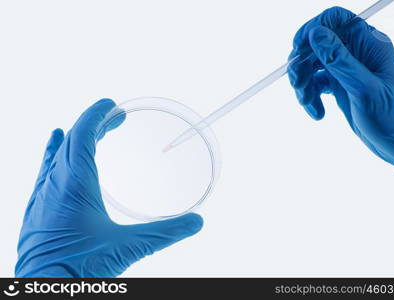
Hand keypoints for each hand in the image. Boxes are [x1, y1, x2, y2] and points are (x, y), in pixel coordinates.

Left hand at [15, 99, 202, 276]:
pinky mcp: (35, 211)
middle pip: (72, 140)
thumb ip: (164, 234)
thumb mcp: (126, 248)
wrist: (43, 294)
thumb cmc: (78, 270)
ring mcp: (41, 197)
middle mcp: (53, 184)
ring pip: (56, 155)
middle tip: (113, 118)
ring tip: (81, 128)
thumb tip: (196, 223)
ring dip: (73, 138)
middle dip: (93, 124)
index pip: (83, 135)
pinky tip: (53, 152)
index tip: (110, 104)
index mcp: (74, 184)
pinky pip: (44, 171)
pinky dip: (53, 155)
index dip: (97, 115)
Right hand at [288, 7, 393, 178]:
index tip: (298, 51)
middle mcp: (356, 53)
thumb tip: (316, 34)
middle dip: (302, 65)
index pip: (336, 20)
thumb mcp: (364, 89)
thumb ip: (339, 60)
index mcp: (369, 45)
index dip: (313, 29)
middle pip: (317, 44)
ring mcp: (347, 70)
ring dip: (303, 85)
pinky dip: (310, 98)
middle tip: (298, 86)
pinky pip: (316, 84)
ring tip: (308, 105)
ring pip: (312, 66)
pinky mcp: (340, 86)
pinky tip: (317, 113)